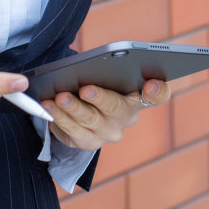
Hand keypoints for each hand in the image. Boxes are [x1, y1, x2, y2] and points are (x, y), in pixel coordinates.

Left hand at [48, 79, 169, 152]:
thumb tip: (93, 65)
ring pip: (89, 122)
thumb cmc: (101, 84)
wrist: (86, 109)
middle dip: (99, 98)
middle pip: (116, 109)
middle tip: (84, 89)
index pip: (158, 94)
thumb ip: (110, 68)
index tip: (150, 83)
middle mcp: (127, 118)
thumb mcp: (109, 74)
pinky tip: (49, 110)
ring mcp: (108, 134)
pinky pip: (72, 134)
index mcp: (139, 96)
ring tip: (57, 98)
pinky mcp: (88, 143)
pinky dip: (59, 120)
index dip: (157, 89)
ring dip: (71, 110)